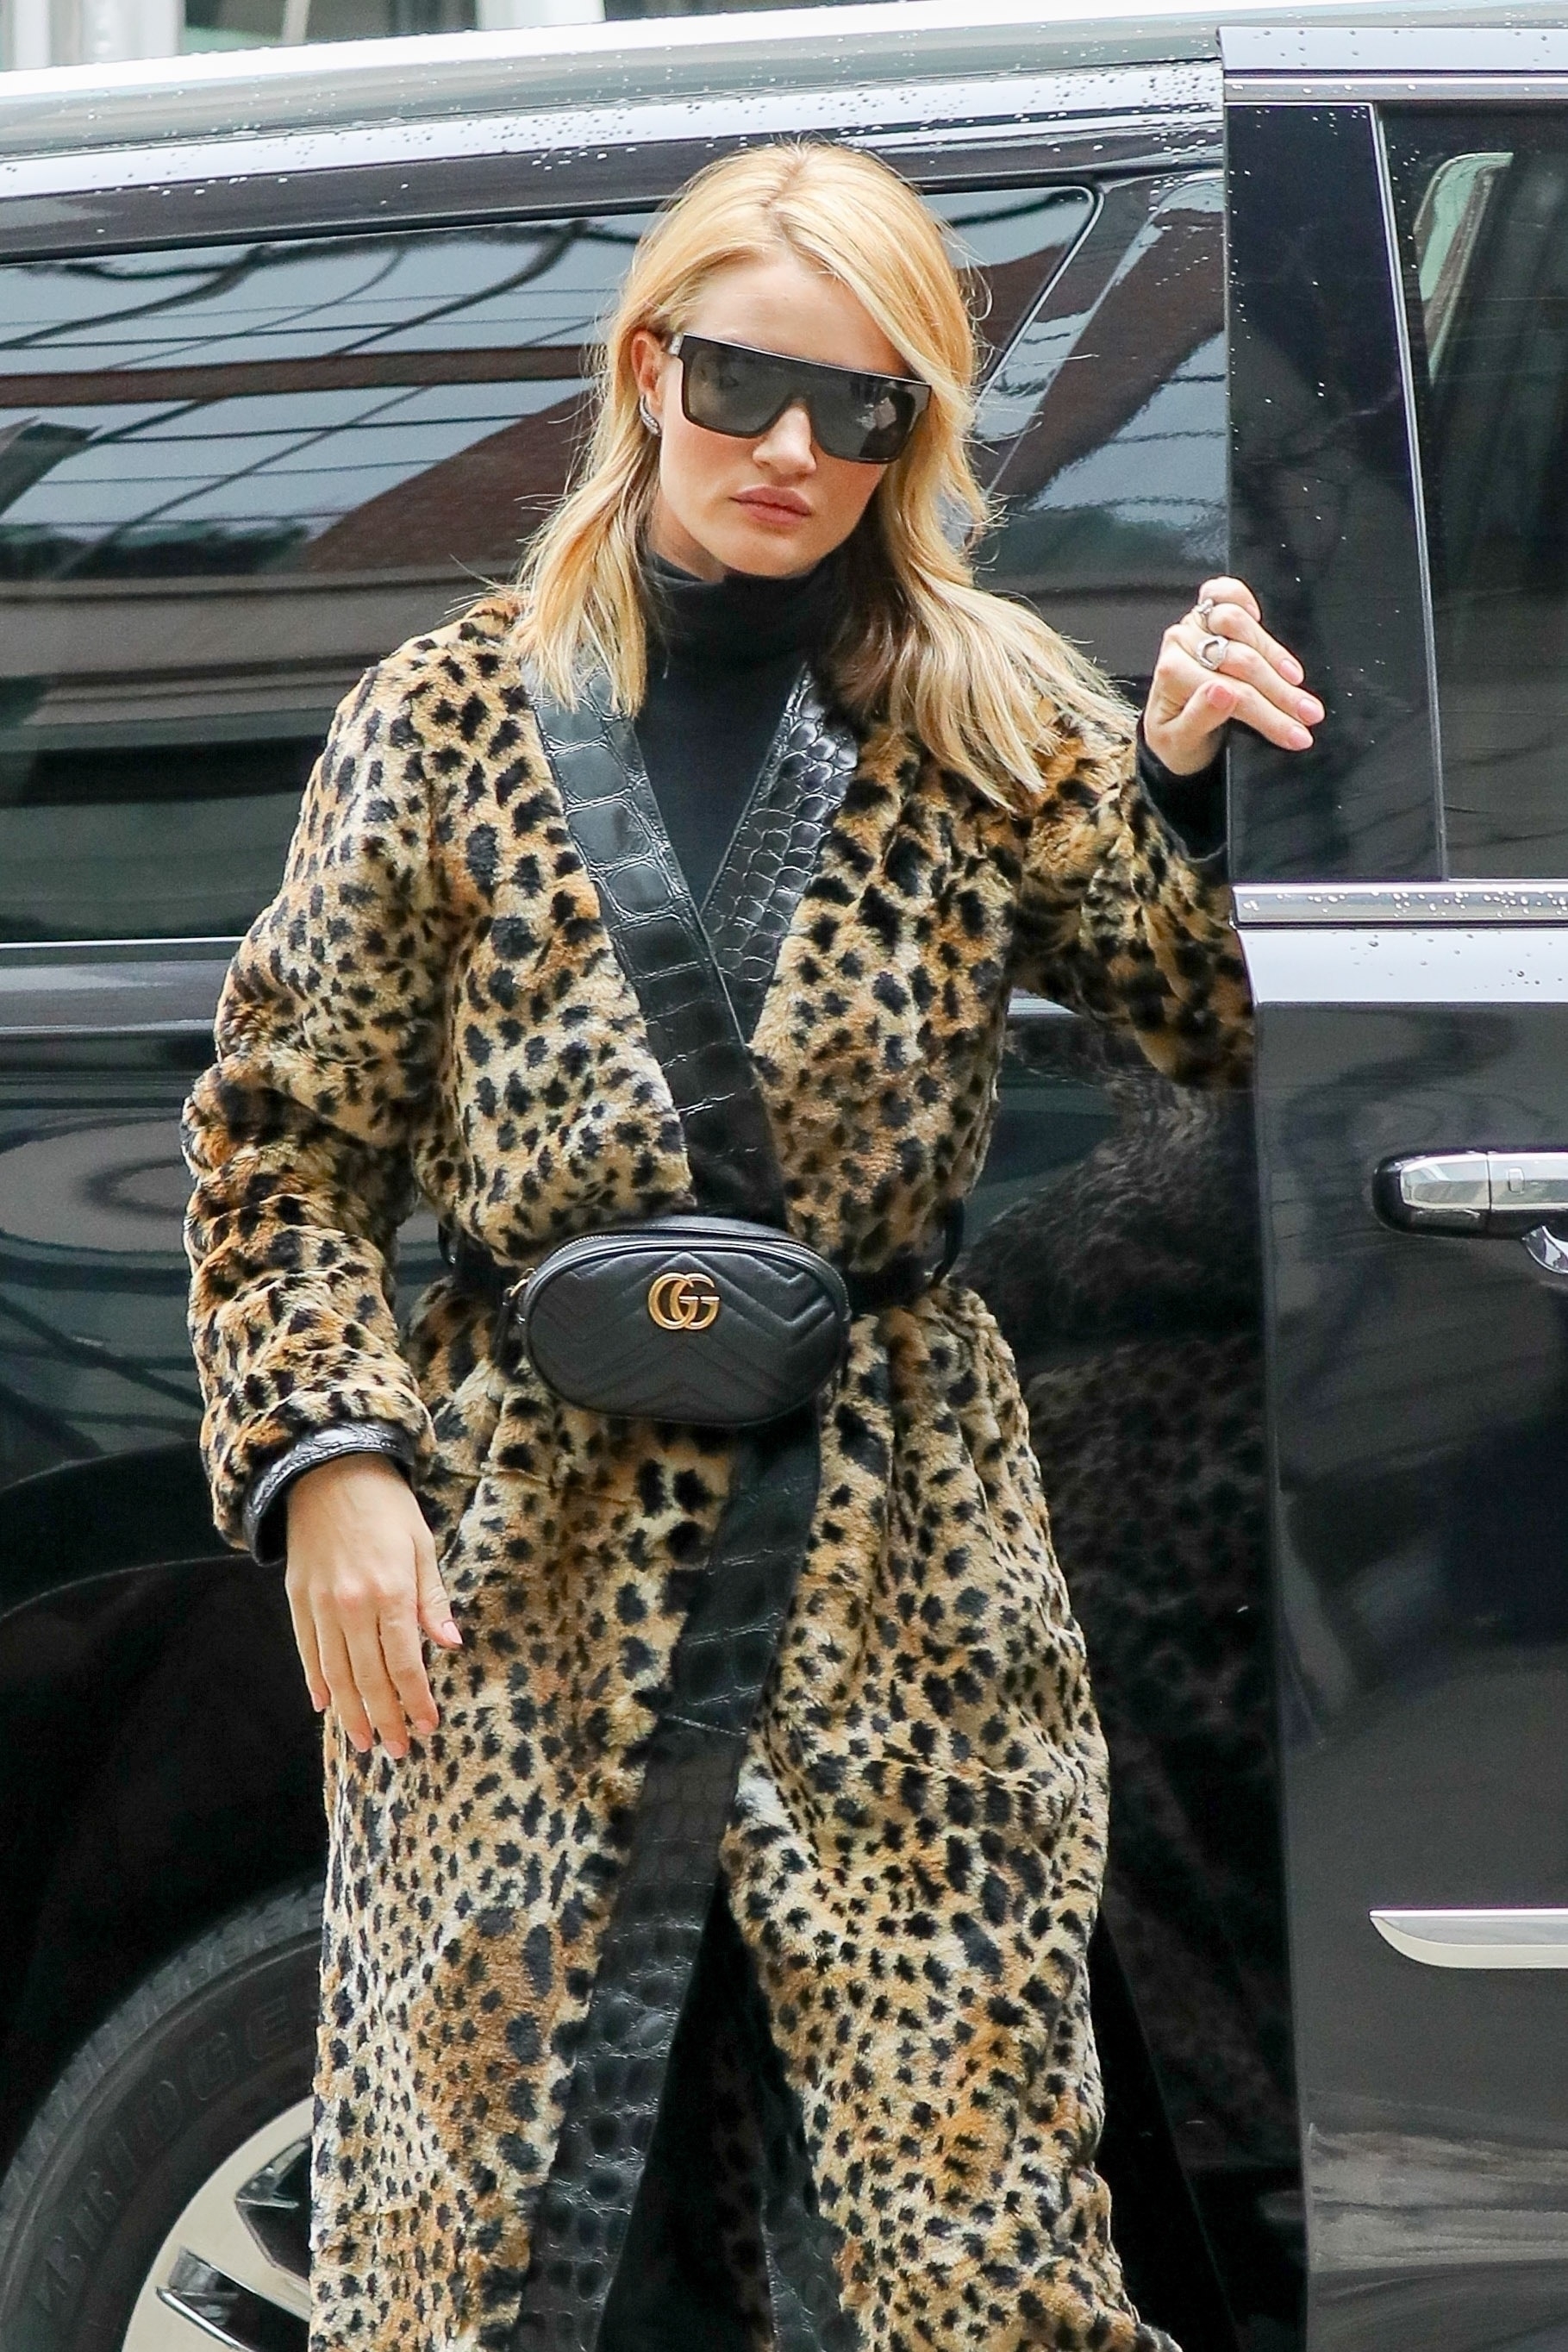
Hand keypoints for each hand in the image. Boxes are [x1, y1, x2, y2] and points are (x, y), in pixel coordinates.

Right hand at [284, 1453, 461, 1759]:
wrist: (327, 1469)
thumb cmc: (386, 1506)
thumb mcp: (422, 1546)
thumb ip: (432, 1599)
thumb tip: (451, 1645)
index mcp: (390, 1592)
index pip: (405, 1663)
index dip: (416, 1700)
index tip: (428, 1726)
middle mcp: (352, 1606)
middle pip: (369, 1678)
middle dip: (385, 1718)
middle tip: (397, 1749)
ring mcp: (320, 1606)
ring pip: (335, 1673)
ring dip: (351, 1713)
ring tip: (364, 1742)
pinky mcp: (298, 1600)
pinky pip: (307, 1651)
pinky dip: (316, 1682)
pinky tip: (325, 1706)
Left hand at [1143, 575, 1322, 776]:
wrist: (1169, 732)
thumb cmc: (1176, 740)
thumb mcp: (1180, 744)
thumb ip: (1199, 719)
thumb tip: (1222, 692)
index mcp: (1172, 675)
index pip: (1232, 692)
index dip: (1270, 715)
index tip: (1296, 734)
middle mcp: (1181, 645)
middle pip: (1243, 659)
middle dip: (1281, 692)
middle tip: (1308, 715)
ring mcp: (1195, 626)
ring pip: (1242, 625)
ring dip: (1277, 656)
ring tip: (1297, 684)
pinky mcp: (1207, 615)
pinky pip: (1225, 594)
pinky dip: (1245, 601)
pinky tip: (1261, 621)